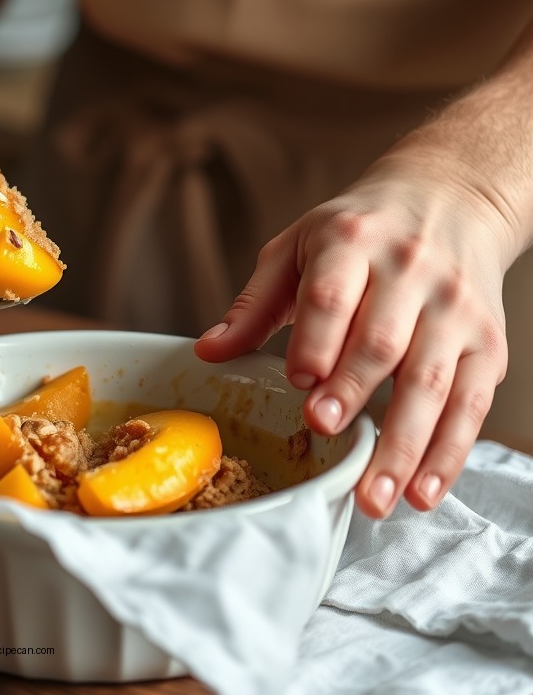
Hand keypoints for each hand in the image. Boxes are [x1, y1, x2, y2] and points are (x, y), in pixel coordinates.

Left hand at [194, 152, 512, 517]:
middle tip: (321, 430)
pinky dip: (448, 454)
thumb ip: (253, 305)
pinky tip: (421, 490)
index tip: (298, 381)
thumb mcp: (295, 249)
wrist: (447, 199)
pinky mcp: (487, 343)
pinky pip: (471, 405)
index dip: (316, 340)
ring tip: (372, 495)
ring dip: (403, 445)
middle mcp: (409, 273)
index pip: (332, 295)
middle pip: (382, 342)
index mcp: (351, 243)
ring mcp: (453, 310)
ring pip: (431, 383)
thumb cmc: (357, 232)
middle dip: (351, 392)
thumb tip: (208, 353)